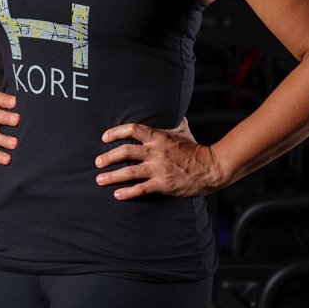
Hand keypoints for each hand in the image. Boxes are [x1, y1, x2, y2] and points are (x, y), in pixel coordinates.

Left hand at [94, 117, 220, 199]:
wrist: (210, 168)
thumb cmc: (196, 149)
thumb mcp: (184, 131)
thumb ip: (176, 122)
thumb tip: (176, 112)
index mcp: (159, 137)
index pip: (132, 129)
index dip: (116, 132)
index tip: (105, 137)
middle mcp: (156, 152)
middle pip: (125, 151)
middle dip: (108, 157)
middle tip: (97, 162)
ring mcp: (158, 168)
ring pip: (129, 171)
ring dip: (112, 176)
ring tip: (100, 179)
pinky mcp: (163, 184)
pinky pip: (141, 188)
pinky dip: (127, 192)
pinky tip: (117, 195)